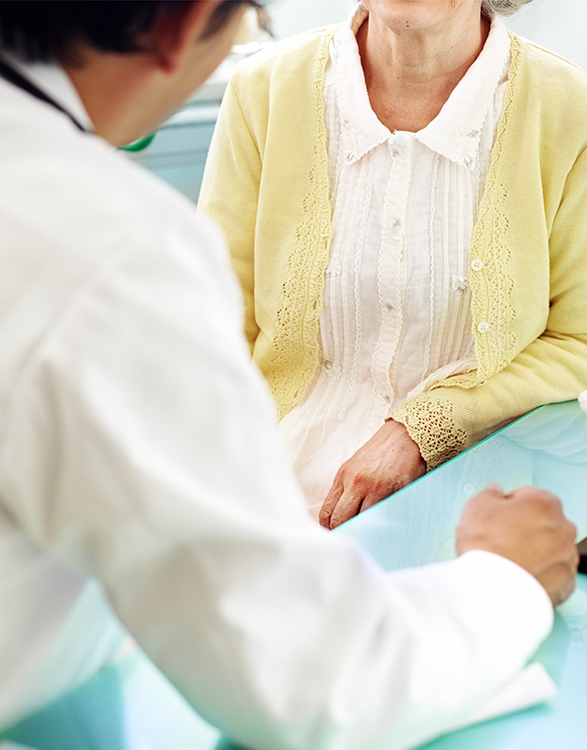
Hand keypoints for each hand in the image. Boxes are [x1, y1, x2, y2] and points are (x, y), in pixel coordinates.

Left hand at [319, 420, 425, 529]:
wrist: (405, 436)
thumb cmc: (380, 453)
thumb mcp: (355, 467)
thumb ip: (345, 489)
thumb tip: (338, 517)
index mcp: (343, 476)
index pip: (327, 512)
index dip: (328, 528)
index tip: (334, 535)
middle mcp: (356, 482)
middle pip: (340, 520)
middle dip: (343, 533)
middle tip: (350, 539)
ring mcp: (376, 487)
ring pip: (362, 521)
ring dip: (365, 531)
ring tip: (368, 536)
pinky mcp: (396, 490)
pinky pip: (386, 515)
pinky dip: (384, 524)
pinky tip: (385, 527)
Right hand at [456, 485, 578, 606]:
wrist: (493, 590)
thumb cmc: (488, 548)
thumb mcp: (477, 505)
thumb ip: (491, 493)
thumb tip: (494, 494)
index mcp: (544, 503)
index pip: (527, 496)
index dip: (508, 506)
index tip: (498, 516)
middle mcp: (563, 528)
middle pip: (542, 522)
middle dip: (524, 528)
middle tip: (500, 539)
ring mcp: (567, 558)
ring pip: (549, 549)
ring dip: (533, 551)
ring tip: (507, 560)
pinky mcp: (565, 584)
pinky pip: (552, 574)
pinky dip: (539, 574)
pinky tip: (518, 574)